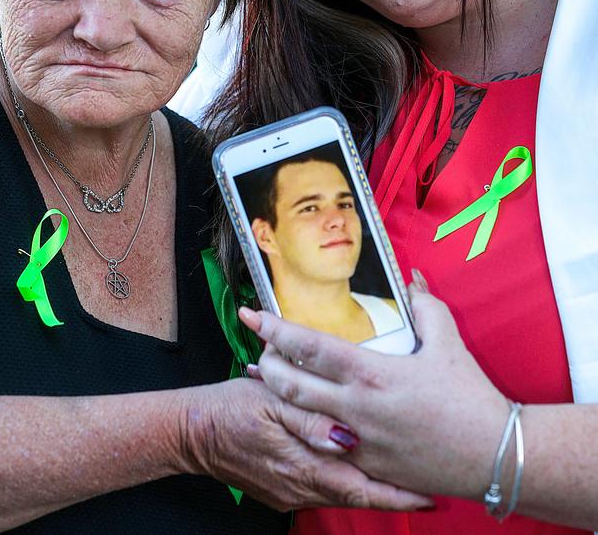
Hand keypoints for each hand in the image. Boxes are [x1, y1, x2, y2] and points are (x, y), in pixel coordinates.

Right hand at [181, 375, 433, 511]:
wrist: (192, 433)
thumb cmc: (231, 410)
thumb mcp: (268, 404)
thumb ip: (307, 420)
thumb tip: (344, 436)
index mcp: (301, 465)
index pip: (360, 487)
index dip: (397, 496)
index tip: (429, 497)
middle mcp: (300, 487)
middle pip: (357, 494)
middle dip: (394, 495)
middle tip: (429, 487)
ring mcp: (291, 491)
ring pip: (342, 491)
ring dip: (372, 486)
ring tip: (403, 473)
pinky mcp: (282, 488)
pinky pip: (322, 488)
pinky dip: (346, 479)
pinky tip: (356, 464)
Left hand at [240, 280, 508, 500]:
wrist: (493, 456)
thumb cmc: (471, 398)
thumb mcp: (448, 341)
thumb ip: (424, 306)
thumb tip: (411, 280)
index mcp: (370, 373)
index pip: (309, 346)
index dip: (276, 329)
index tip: (253, 315)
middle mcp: (355, 408)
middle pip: (290, 385)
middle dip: (265, 364)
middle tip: (258, 348)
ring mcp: (357, 441)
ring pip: (300, 418)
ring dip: (280, 395)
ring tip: (267, 378)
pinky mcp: (366, 467)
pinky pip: (324, 445)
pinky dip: (307, 427)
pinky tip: (303, 418)